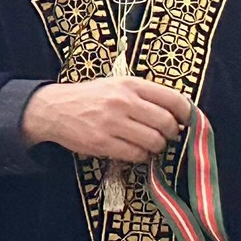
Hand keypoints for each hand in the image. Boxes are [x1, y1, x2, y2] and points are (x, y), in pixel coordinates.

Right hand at [21, 76, 192, 162]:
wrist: (53, 108)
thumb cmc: (92, 97)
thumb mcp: (119, 85)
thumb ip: (147, 95)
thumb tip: (180, 112)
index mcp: (131, 84)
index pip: (174, 99)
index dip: (187, 114)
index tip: (187, 121)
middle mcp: (123, 101)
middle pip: (166, 123)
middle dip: (172, 133)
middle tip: (168, 135)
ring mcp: (112, 122)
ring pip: (153, 141)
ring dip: (158, 146)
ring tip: (152, 144)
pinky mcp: (101, 142)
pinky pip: (135, 154)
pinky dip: (142, 156)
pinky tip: (137, 151)